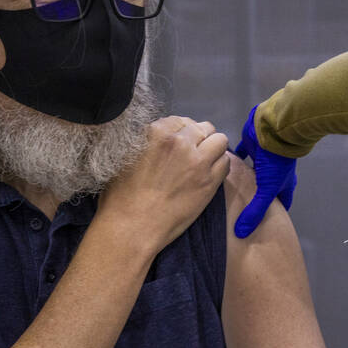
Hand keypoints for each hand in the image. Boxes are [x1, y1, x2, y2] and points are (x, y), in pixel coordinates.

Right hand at [97, 116, 229, 251]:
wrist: (133, 226)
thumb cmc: (122, 195)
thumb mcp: (127, 155)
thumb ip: (147, 139)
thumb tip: (162, 135)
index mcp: (157, 132)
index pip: (180, 120)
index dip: (181, 132)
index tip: (178, 145)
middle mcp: (181, 142)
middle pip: (203, 128)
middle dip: (199, 138)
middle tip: (191, 154)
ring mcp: (198, 161)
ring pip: (219, 140)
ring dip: (213, 149)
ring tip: (203, 162)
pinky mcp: (210, 181)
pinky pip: (225, 162)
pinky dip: (219, 165)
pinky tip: (207, 175)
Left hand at [233, 105, 296, 237]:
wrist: (275, 128)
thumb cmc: (276, 161)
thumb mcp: (267, 190)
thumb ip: (255, 211)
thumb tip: (242, 233)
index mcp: (283, 184)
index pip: (282, 204)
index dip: (275, 215)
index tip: (264, 226)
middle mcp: (274, 172)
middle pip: (264, 190)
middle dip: (254, 199)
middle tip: (241, 211)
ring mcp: (262, 159)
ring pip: (250, 173)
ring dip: (242, 180)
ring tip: (228, 192)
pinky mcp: (251, 146)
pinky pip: (240, 155)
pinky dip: (232, 160)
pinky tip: (220, 166)